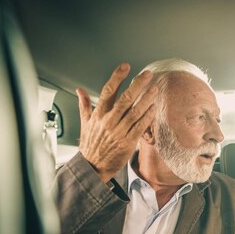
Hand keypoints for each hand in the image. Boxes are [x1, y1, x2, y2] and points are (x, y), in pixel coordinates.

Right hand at [76, 63, 157, 182]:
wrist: (93, 167)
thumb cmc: (90, 145)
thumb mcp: (85, 123)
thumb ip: (85, 105)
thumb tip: (79, 90)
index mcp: (98, 115)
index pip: (108, 91)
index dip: (117, 77)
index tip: (126, 66)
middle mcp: (108, 121)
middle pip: (125, 99)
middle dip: (137, 85)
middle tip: (147, 75)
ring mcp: (119, 132)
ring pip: (135, 112)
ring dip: (146, 99)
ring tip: (154, 89)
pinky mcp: (128, 142)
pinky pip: (140, 126)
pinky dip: (147, 116)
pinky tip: (154, 108)